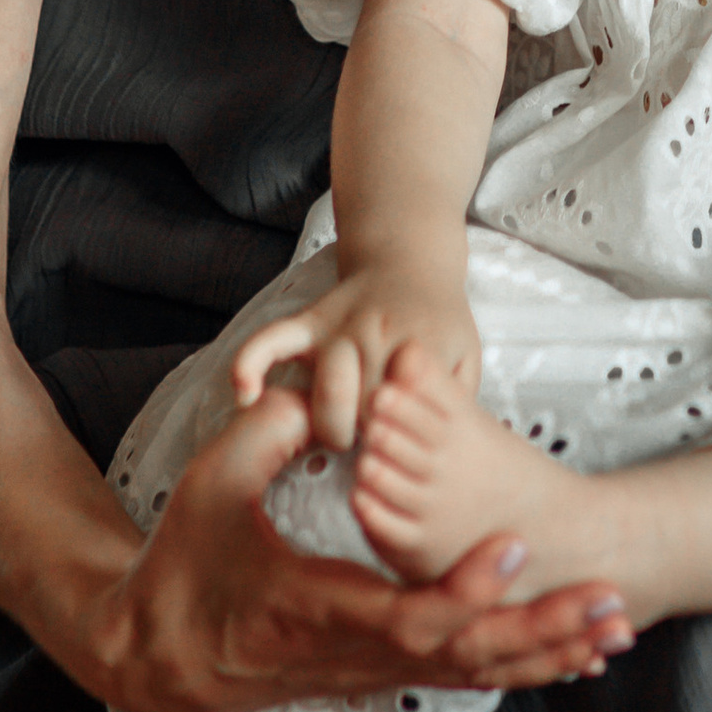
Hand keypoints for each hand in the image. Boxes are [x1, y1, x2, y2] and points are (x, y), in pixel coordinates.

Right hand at [78, 384, 633, 711]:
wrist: (159, 654)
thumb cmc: (185, 564)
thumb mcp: (208, 487)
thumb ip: (264, 434)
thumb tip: (312, 393)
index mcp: (313, 609)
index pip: (404, 616)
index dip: (465, 589)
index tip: (516, 545)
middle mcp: (352, 655)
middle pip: (461, 657)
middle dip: (539, 631)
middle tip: (608, 605)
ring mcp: (370, 672)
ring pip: (471, 675)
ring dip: (545, 655)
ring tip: (613, 631)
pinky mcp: (379, 673)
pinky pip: (460, 677)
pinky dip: (518, 667)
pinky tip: (568, 657)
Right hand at [231, 254, 477, 451]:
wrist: (410, 261)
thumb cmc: (439, 321)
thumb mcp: (465, 355)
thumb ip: (455, 399)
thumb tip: (435, 446)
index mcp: (417, 345)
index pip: (403, 409)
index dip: (397, 438)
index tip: (398, 449)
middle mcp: (376, 333)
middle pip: (365, 405)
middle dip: (364, 437)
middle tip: (369, 445)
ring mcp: (338, 326)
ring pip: (327, 384)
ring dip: (328, 420)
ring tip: (336, 433)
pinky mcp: (308, 320)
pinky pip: (272, 340)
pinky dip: (251, 364)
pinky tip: (246, 397)